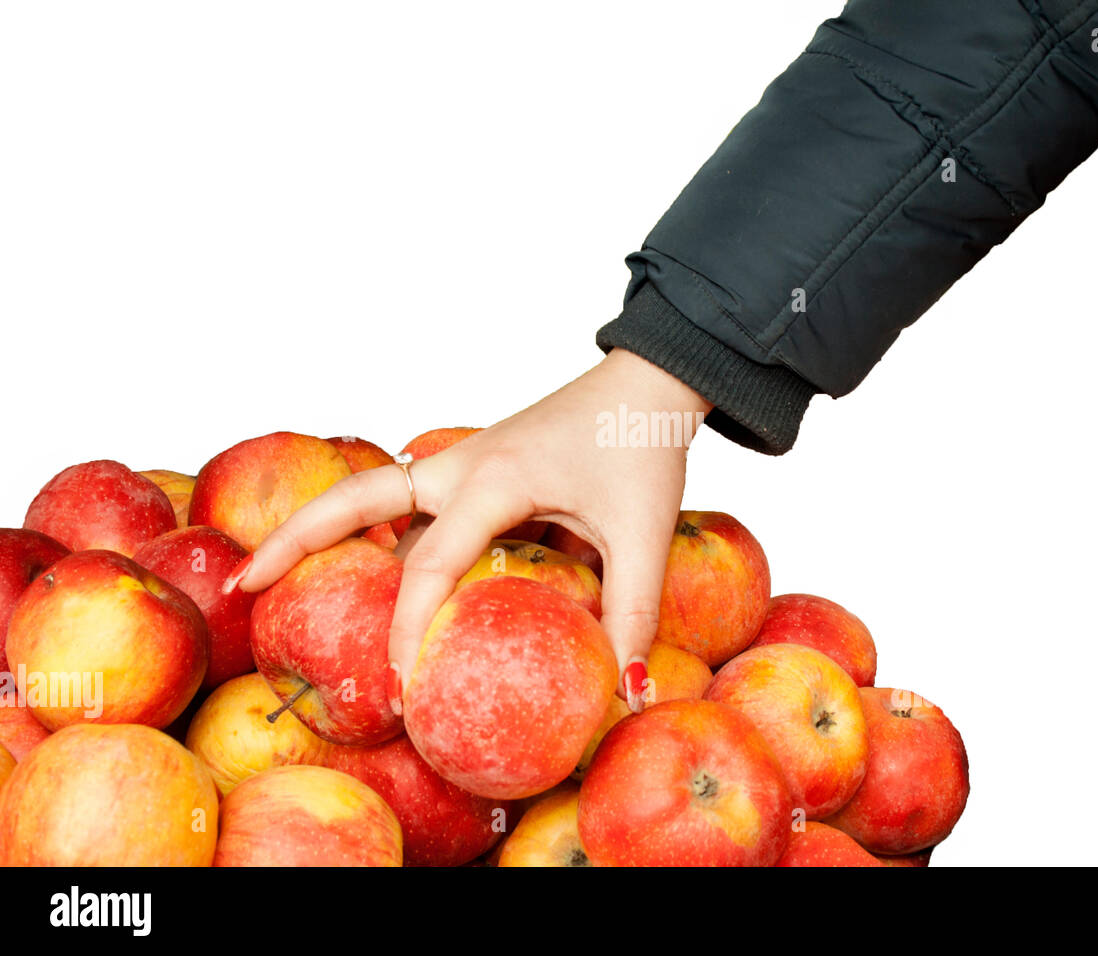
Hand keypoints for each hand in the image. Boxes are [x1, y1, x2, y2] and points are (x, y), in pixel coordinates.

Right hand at [231, 348, 712, 711]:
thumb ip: (633, 613)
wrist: (650, 378)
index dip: (404, 627)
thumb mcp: (642, 534)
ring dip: (323, 526)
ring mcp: (462, 461)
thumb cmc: (641, 445)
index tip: (397, 682)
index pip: (428, 563)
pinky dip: (374, 524)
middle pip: (354, 498)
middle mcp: (460, 466)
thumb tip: (629, 690)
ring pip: (372, 490)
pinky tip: (366, 556)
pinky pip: (408, 496)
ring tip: (274, 572)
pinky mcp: (475, 465)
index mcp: (493, 480)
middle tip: (244, 586)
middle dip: (294, 540)